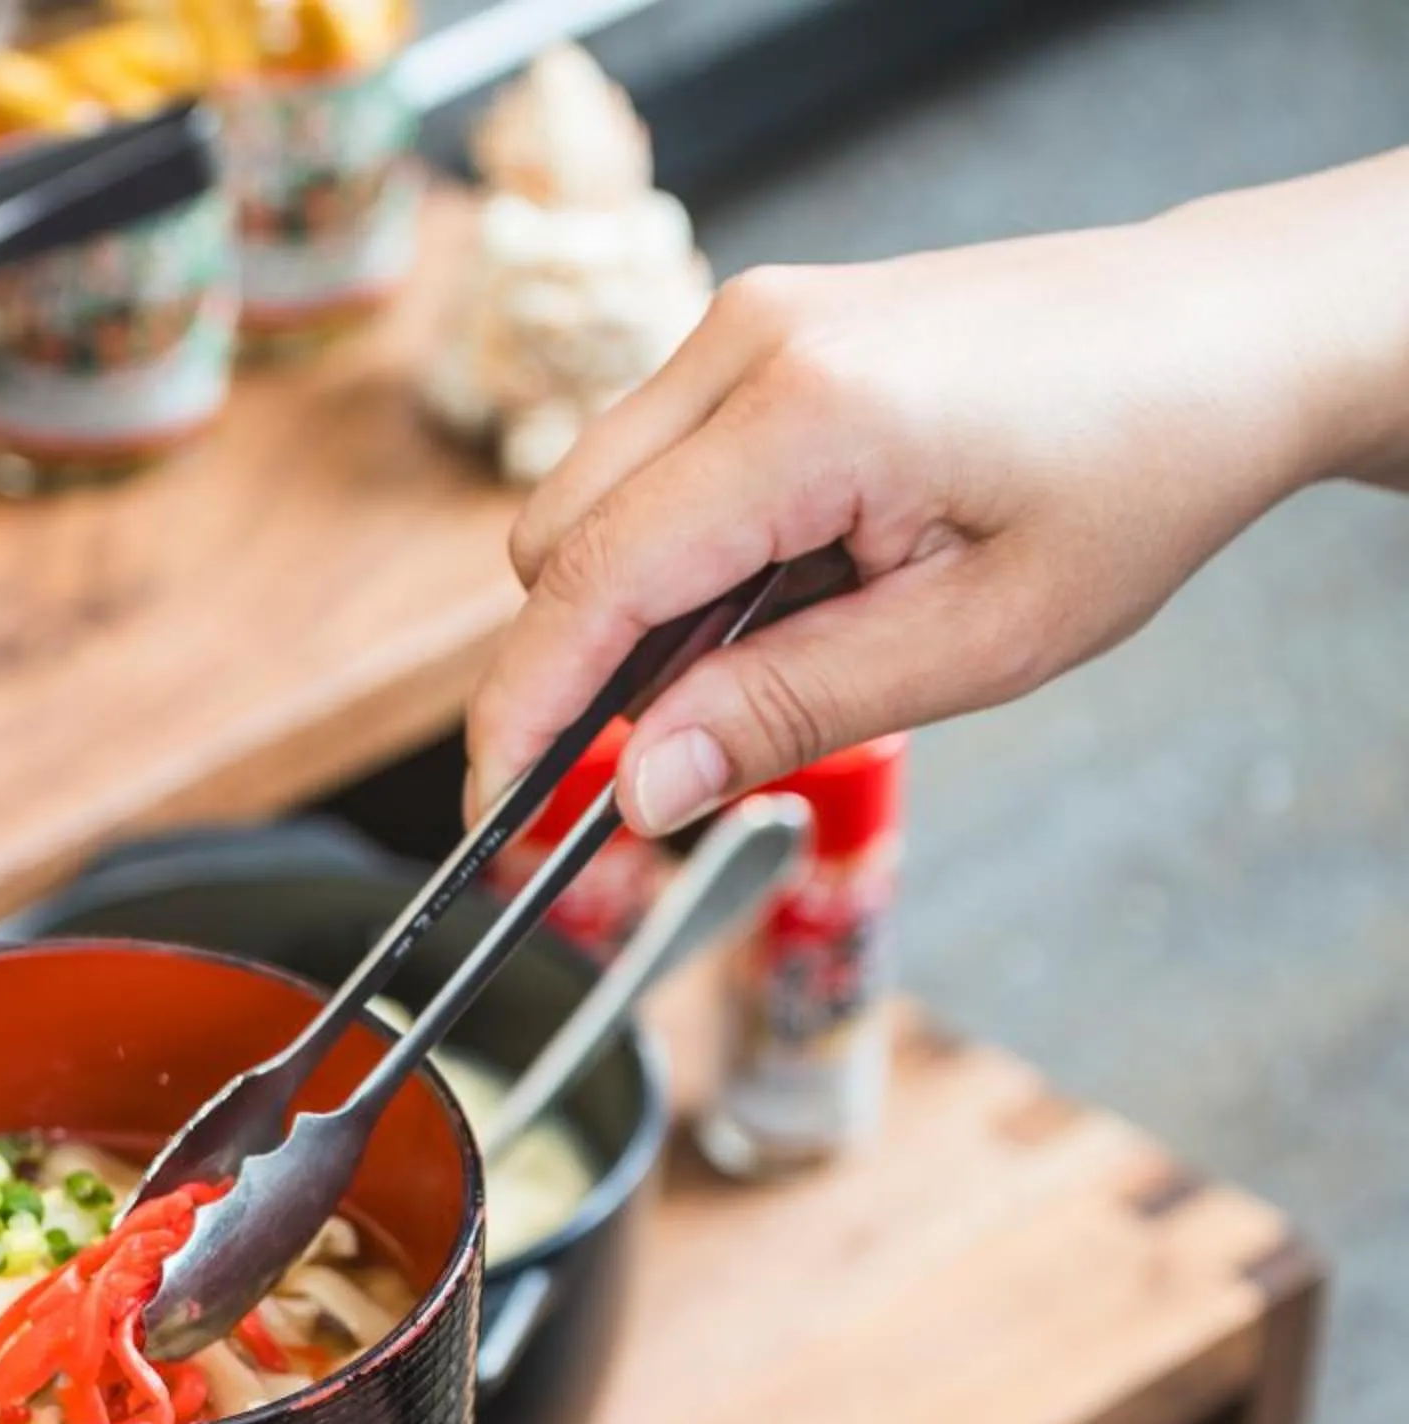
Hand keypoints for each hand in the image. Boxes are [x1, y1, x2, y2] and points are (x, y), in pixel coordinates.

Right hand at [465, 151, 1408, 833]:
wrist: (1227, 334)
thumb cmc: (1139, 474)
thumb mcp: (978, 640)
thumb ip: (788, 711)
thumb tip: (637, 785)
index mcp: (809, 415)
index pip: (592, 581)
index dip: (526, 707)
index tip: (495, 806)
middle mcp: (750, 340)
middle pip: (555, 538)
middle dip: (583, 660)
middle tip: (680, 749)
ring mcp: (747, 319)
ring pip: (591, 498)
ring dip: (643, 601)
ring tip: (794, 635)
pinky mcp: (759, 325)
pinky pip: (651, 458)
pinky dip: (683, 543)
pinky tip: (798, 572)